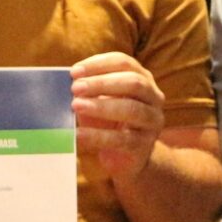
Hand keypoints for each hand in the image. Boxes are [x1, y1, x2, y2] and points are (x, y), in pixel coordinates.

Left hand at [71, 53, 164, 182]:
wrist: (125, 158)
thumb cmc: (108, 121)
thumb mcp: (98, 101)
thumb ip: (88, 89)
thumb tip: (68, 82)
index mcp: (142, 78)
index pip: (124, 62)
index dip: (99, 64)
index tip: (74, 72)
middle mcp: (153, 97)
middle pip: (133, 82)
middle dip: (102, 83)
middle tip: (75, 88)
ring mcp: (153, 121)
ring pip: (132, 109)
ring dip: (101, 106)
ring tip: (76, 106)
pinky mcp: (145, 146)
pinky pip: (123, 139)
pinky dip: (98, 136)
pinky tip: (79, 134)